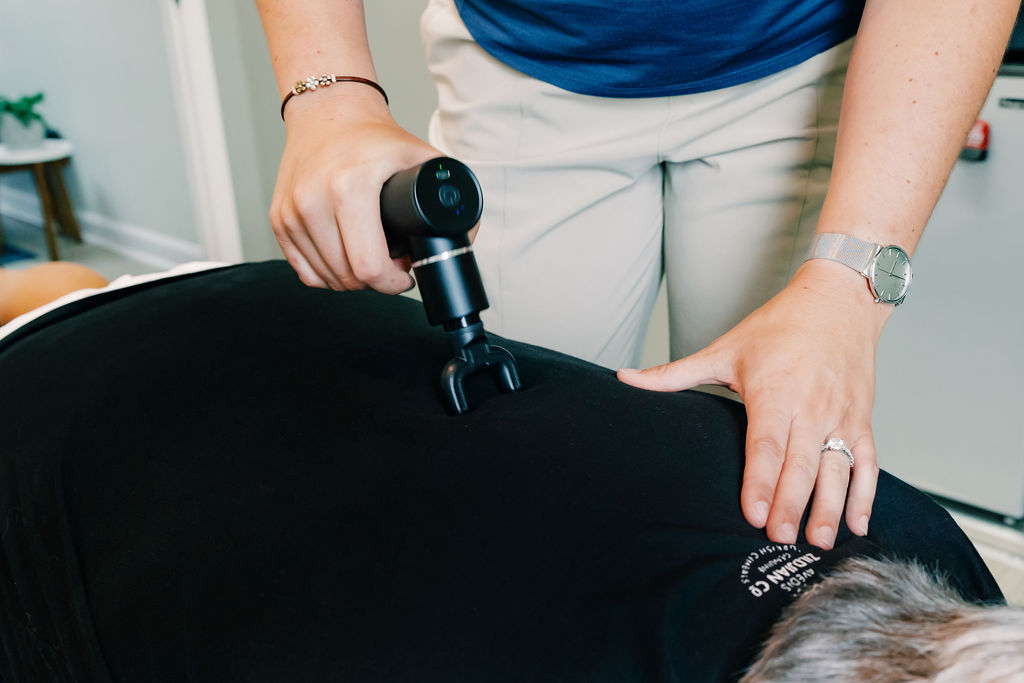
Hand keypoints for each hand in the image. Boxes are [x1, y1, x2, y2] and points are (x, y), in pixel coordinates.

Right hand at [272, 86, 441, 291]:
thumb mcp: (419, 157)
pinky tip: (345, 259)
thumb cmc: (374, 136)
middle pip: (348, 278)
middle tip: (392, 266)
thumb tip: (464, 236)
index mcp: (350, 187)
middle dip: (376, 282)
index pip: (368, 266)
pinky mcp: (278, 218)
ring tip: (371, 259)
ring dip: (352, 280)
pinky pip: (304, 270)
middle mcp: (313, 199)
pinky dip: (326, 274)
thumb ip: (449, 194)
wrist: (328, 112)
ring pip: (326, 279)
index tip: (404, 275)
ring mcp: (291, 211)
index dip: (393, 282)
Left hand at [618, 260, 888, 549]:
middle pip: (801, 463)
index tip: (752, 514)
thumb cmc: (778, 326)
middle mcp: (812, 405)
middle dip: (791, 504)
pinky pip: (868, 462)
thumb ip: (674, 373)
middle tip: (779, 540)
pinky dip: (865, 495)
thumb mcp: (724, 348)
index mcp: (775, 391)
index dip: (759, 480)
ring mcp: (841, 414)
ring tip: (819, 543)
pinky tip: (857, 524)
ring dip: (830, 507)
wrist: (837, 301)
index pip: (766, 444)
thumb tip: (624, 378)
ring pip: (838, 468)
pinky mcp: (862, 419)